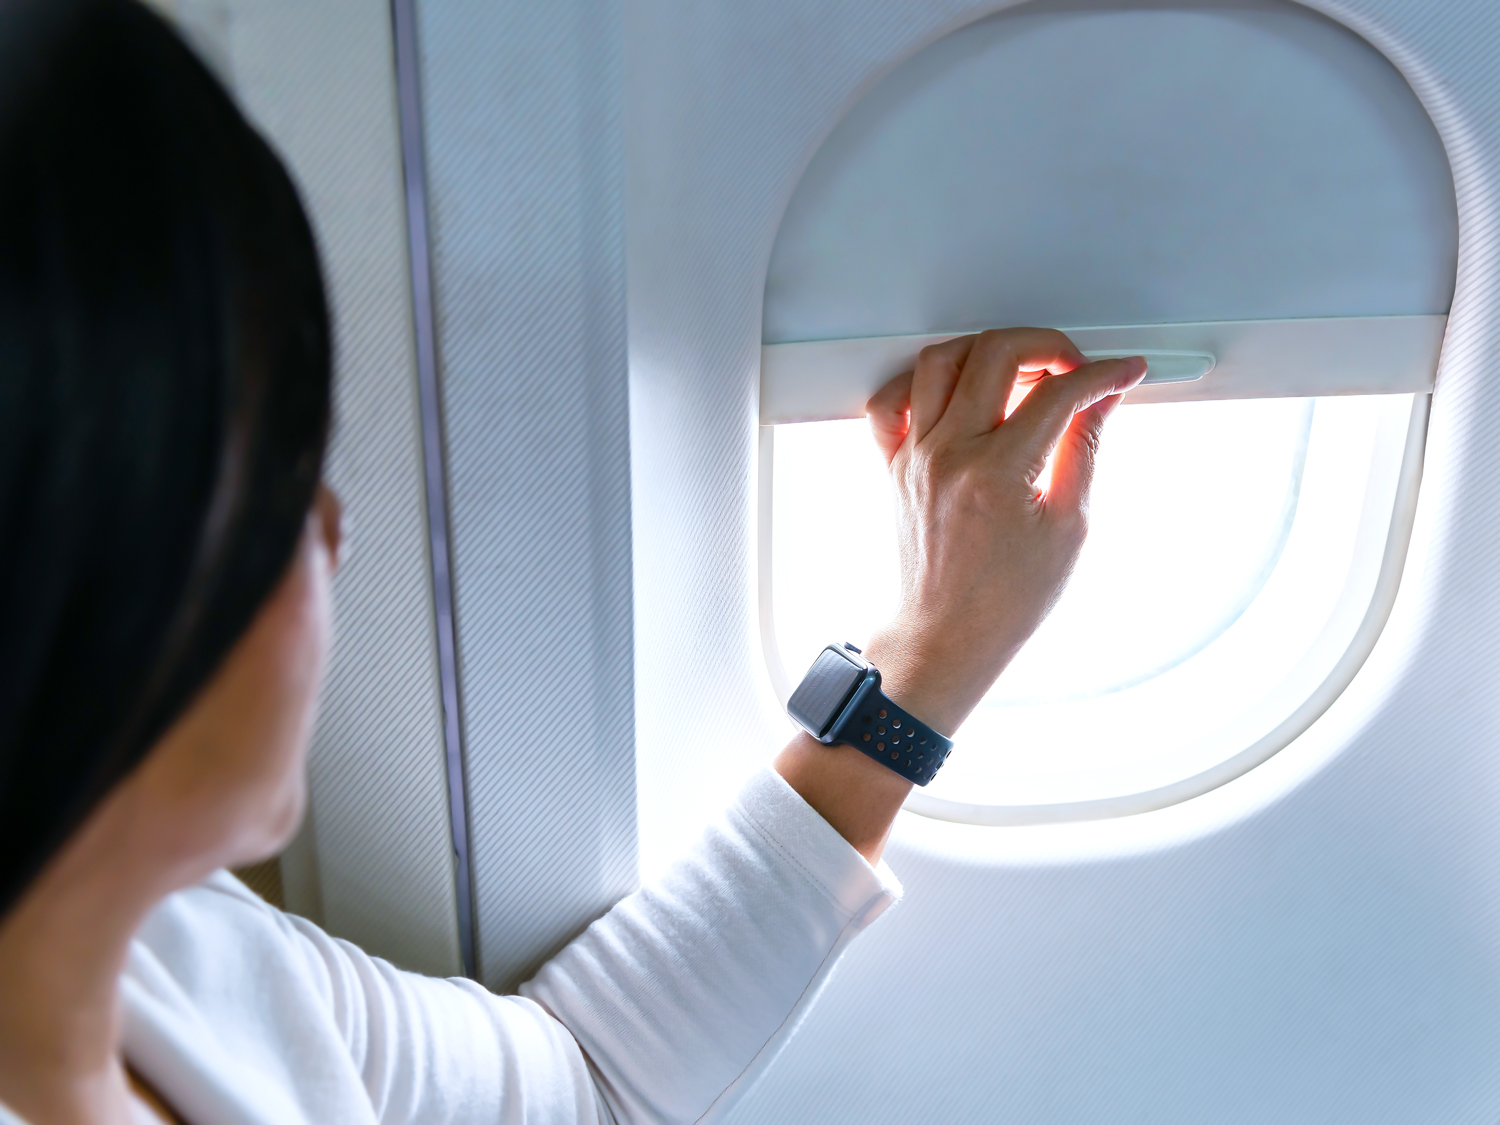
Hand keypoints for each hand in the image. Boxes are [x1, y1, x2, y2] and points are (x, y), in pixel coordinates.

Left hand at [862, 328, 1145, 733]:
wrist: (947, 637)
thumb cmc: (1005, 600)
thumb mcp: (1068, 527)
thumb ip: (1083, 449)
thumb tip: (1099, 399)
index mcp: (996, 472)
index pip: (1057, 392)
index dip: (1101, 373)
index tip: (1123, 371)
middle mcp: (947, 454)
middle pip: (996, 352)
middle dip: (1047, 344)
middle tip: (1075, 367)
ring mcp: (914, 455)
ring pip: (941, 360)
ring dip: (988, 350)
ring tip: (1023, 372)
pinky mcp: (894, 464)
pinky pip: (891, 401)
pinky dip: (923, 381)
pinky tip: (959, 391)